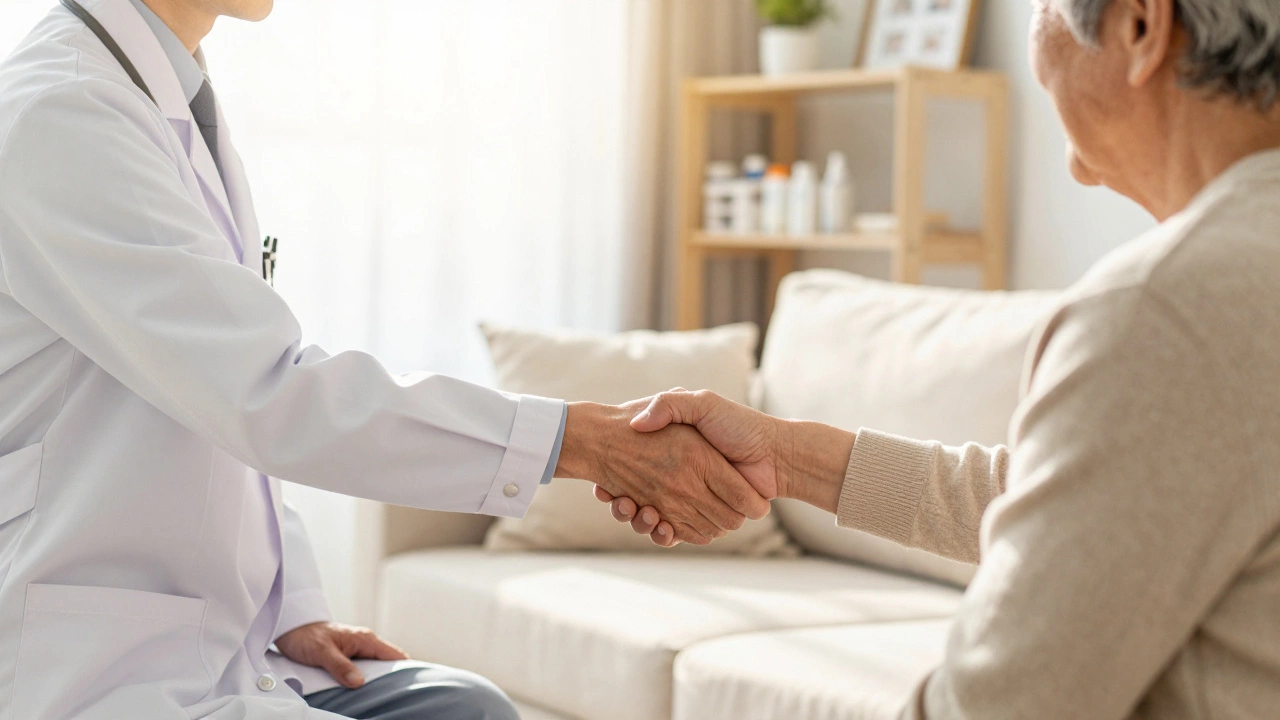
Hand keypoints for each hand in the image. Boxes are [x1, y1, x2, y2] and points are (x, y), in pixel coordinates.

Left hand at [275, 622, 408, 688]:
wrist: (291, 628)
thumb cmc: (307, 635)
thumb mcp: (322, 652)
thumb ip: (341, 666)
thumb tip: (359, 682)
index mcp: (365, 639)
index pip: (395, 655)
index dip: (405, 669)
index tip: (409, 685)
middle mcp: (365, 644)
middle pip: (388, 664)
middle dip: (391, 679)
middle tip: (392, 696)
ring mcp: (357, 651)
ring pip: (375, 669)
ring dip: (375, 681)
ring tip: (378, 697)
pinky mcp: (348, 658)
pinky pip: (362, 671)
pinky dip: (363, 681)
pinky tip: (361, 692)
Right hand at [596, 389, 853, 545]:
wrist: (774, 454)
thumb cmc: (737, 426)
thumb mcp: (701, 404)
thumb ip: (669, 405)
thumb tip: (638, 423)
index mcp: (672, 455)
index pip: (632, 471)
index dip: (615, 481)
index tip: (603, 483)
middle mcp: (677, 480)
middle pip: (636, 499)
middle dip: (623, 504)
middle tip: (616, 500)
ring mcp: (688, 501)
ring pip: (652, 519)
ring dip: (639, 520)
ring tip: (632, 510)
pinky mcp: (702, 519)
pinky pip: (675, 532)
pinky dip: (663, 534)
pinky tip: (656, 524)